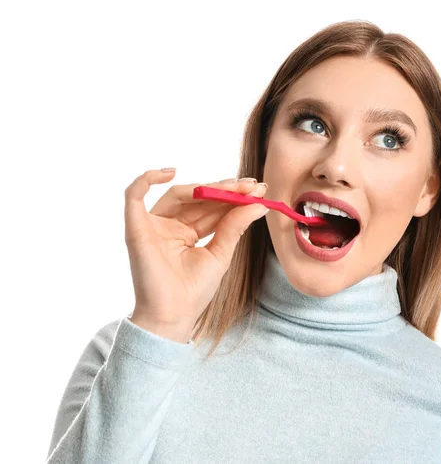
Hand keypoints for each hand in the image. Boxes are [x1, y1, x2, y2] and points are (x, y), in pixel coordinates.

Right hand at [124, 169, 268, 341]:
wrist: (173, 316)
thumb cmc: (194, 292)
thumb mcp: (220, 254)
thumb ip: (235, 227)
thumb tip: (259, 204)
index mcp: (187, 232)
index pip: (212, 207)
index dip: (234, 197)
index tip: (260, 190)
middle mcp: (170, 225)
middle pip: (197, 198)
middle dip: (226, 190)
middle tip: (253, 186)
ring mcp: (153, 225)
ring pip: (177, 194)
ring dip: (206, 187)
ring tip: (235, 186)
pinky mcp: (136, 227)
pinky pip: (133, 195)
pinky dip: (146, 179)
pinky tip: (169, 172)